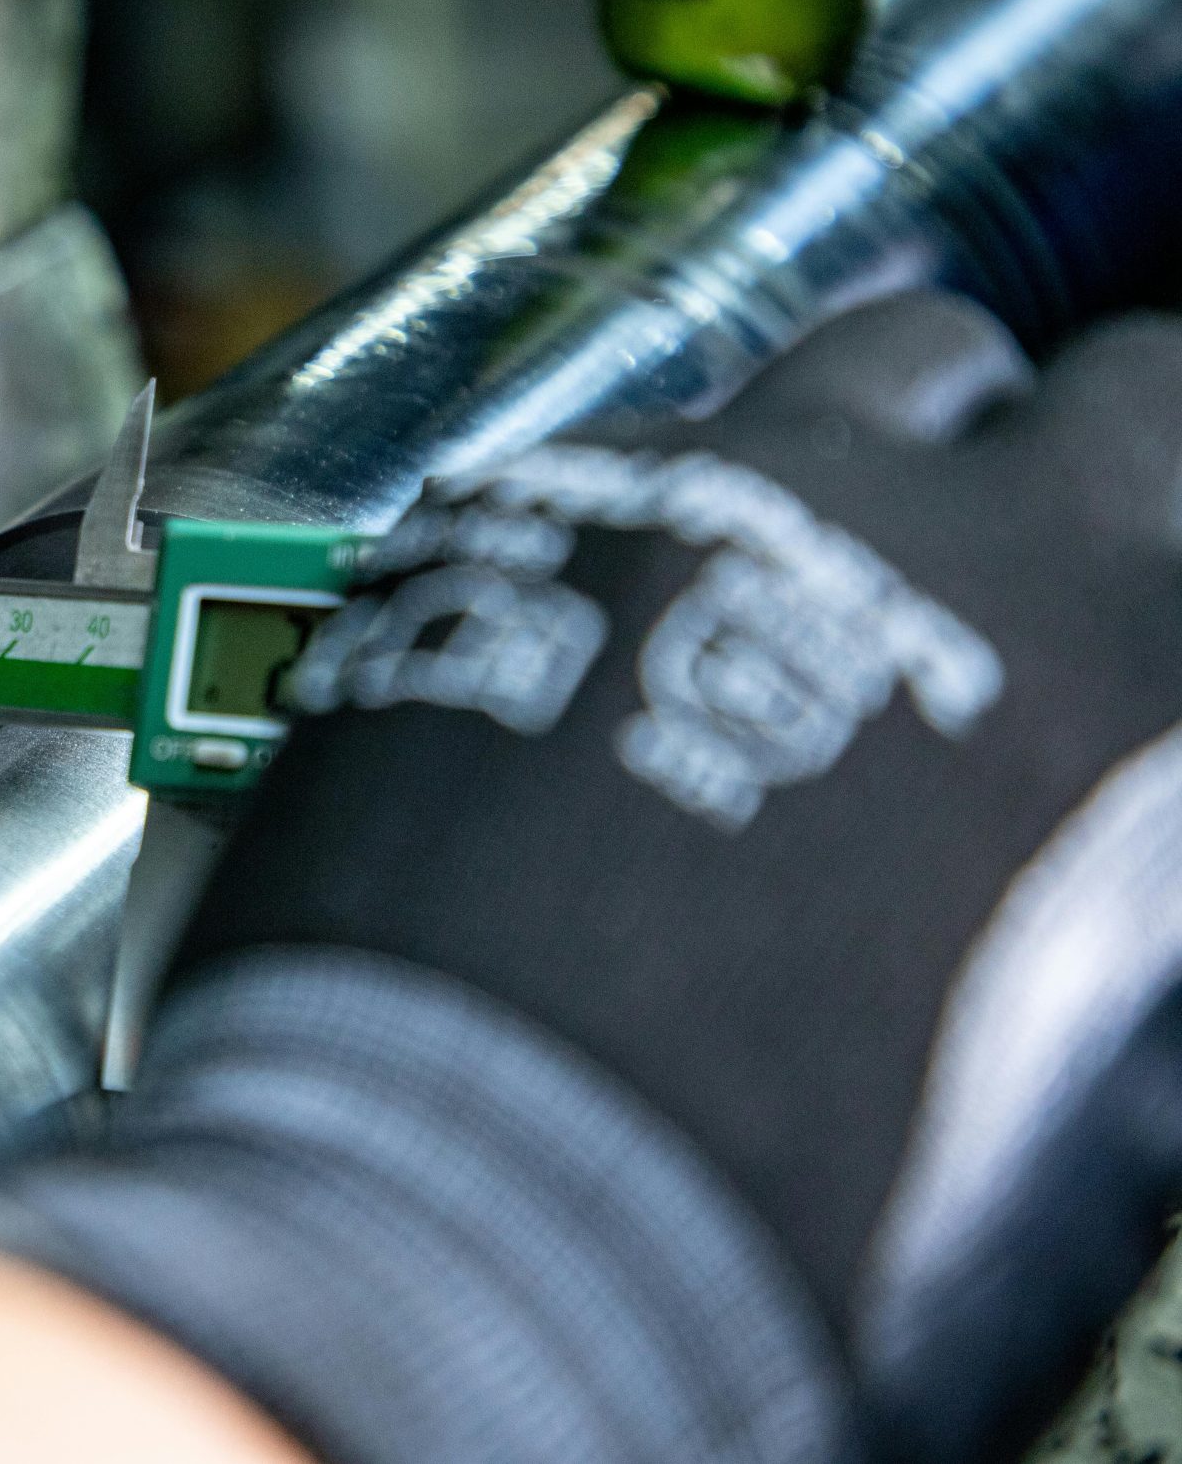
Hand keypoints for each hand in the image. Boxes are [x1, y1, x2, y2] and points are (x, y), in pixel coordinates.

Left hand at [187, 292, 1181, 1458]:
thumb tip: (1098, 784)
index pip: (1160, 415)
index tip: (1106, 534)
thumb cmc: (818, 1197)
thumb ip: (1107, 853)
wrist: (488, 1205)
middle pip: (948, 367)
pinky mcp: (461, 542)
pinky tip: (575, 668)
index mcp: (1081, 616)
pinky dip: (605, 540)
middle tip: (933, 568)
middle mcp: (864, 506)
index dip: (1137, 478)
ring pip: (753, 395)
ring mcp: (640, 499)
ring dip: (777, 477)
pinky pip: (572, 479)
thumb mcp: (1096, 1048)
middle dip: (963, 444)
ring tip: (739, 618)